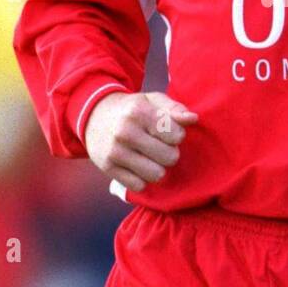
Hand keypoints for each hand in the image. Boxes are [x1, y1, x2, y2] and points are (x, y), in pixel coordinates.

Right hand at [84, 90, 198, 191]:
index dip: (177, 135)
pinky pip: (139, 186)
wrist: (94, 116)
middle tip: (160, 146)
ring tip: (150, 157)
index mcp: (139, 112)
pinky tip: (137, 166)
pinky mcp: (108, 168)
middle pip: (170, 158)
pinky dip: (142, 179)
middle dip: (170, 153)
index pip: (176, 135)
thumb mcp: (152, 101)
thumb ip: (174, 109)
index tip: (168, 132)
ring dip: (158, 168)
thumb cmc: (132, 109)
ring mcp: (115, 152)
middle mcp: (126, 132)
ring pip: (156, 175)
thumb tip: (193, 118)